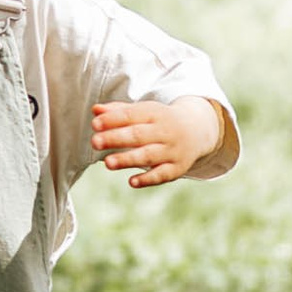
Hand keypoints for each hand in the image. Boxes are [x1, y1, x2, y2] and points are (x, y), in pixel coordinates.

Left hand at [91, 98, 214, 190]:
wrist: (197, 130)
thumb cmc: (159, 120)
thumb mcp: (143, 111)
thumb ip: (118, 111)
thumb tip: (96, 110)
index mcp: (154, 113)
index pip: (132, 115)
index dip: (113, 119)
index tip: (95, 124)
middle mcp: (165, 131)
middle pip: (139, 135)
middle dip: (116, 138)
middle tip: (95, 142)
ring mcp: (172, 150)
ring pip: (149, 155)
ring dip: (128, 159)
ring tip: (107, 163)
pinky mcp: (177, 168)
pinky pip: (162, 174)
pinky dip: (148, 179)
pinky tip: (132, 182)